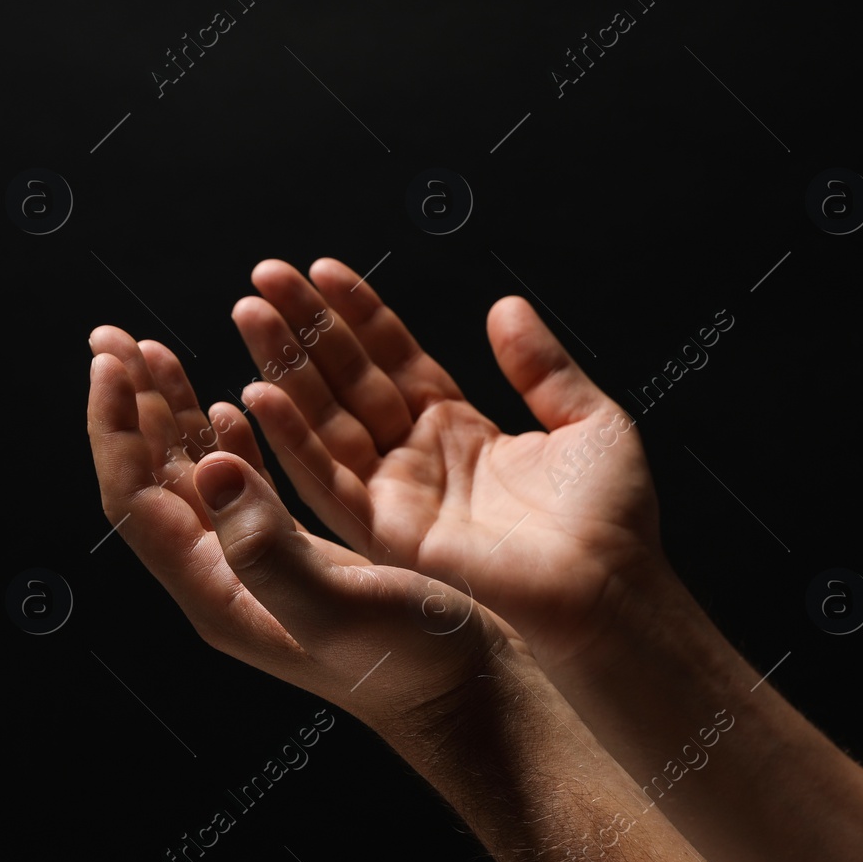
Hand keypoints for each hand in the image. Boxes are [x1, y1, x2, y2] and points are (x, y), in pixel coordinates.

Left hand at [86, 328, 510, 737]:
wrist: (465, 699)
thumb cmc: (411, 666)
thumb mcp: (338, 606)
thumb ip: (266, 546)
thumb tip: (210, 466)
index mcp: (217, 588)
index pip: (135, 497)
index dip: (116, 427)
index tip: (111, 362)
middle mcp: (224, 576)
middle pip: (151, 477)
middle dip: (129, 403)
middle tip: (110, 336)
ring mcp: (257, 565)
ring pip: (193, 473)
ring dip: (172, 409)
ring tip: (152, 351)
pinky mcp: (296, 554)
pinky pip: (240, 485)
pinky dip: (226, 436)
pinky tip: (228, 406)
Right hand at [224, 258, 667, 670]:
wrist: (613, 591)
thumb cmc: (611, 522)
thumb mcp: (586, 420)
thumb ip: (541, 366)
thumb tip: (506, 306)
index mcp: (457, 427)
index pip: (392, 355)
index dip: (357, 311)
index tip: (321, 270)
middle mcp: (417, 458)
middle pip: (346, 378)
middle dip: (305, 327)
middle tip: (266, 276)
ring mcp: (397, 495)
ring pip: (323, 420)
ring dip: (282, 367)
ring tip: (249, 313)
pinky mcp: (387, 534)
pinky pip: (327, 483)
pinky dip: (291, 441)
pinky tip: (259, 396)